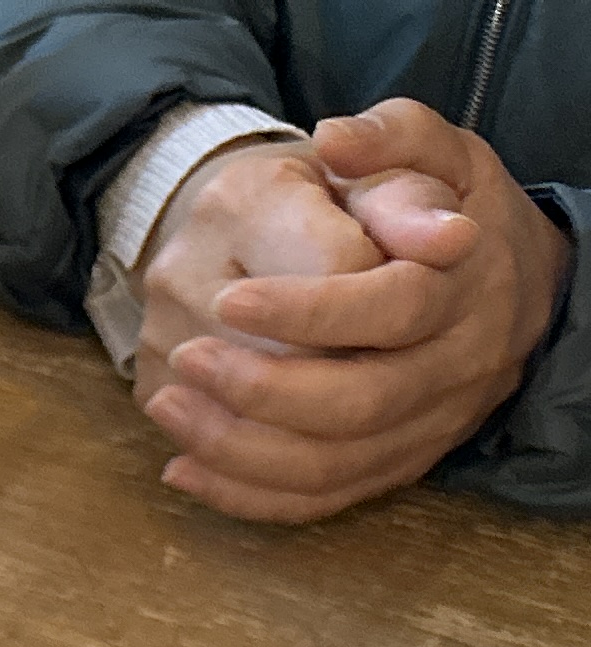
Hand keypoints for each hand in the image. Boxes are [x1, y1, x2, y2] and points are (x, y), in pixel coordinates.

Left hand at [150, 101, 578, 521]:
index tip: (230, 300)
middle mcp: (458, 363)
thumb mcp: (431, 152)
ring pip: (330, 465)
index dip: (309, 310)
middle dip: (262, 390)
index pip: (394, 307)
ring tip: (168, 404)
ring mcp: (428, 424)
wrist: (486, 275)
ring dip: (237, 448)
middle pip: (360, 402)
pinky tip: (182, 466)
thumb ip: (391, 139)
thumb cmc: (438, 205)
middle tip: (187, 357)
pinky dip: (246, 495)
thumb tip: (339, 140)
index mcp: (467, 282)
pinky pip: (319, 501)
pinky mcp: (395, 464)